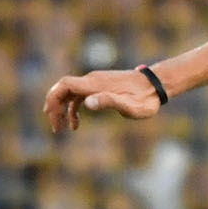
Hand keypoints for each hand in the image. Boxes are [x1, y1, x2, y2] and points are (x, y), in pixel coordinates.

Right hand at [43, 68, 162, 132]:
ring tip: (61, 128)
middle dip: (55, 107)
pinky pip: (80, 96)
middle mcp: (92, 80)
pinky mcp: (101, 87)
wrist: (157, 85)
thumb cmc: (145, 98)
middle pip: (63, 89)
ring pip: (70, 94)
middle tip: (56, 128)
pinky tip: (76, 124)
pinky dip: (74, 109)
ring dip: (62, 110)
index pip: (65, 85)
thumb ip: (109, 102)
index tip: (50, 115)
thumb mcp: (130, 106)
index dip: (53, 98)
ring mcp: (96, 83)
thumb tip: (87, 103)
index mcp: (95, 84)